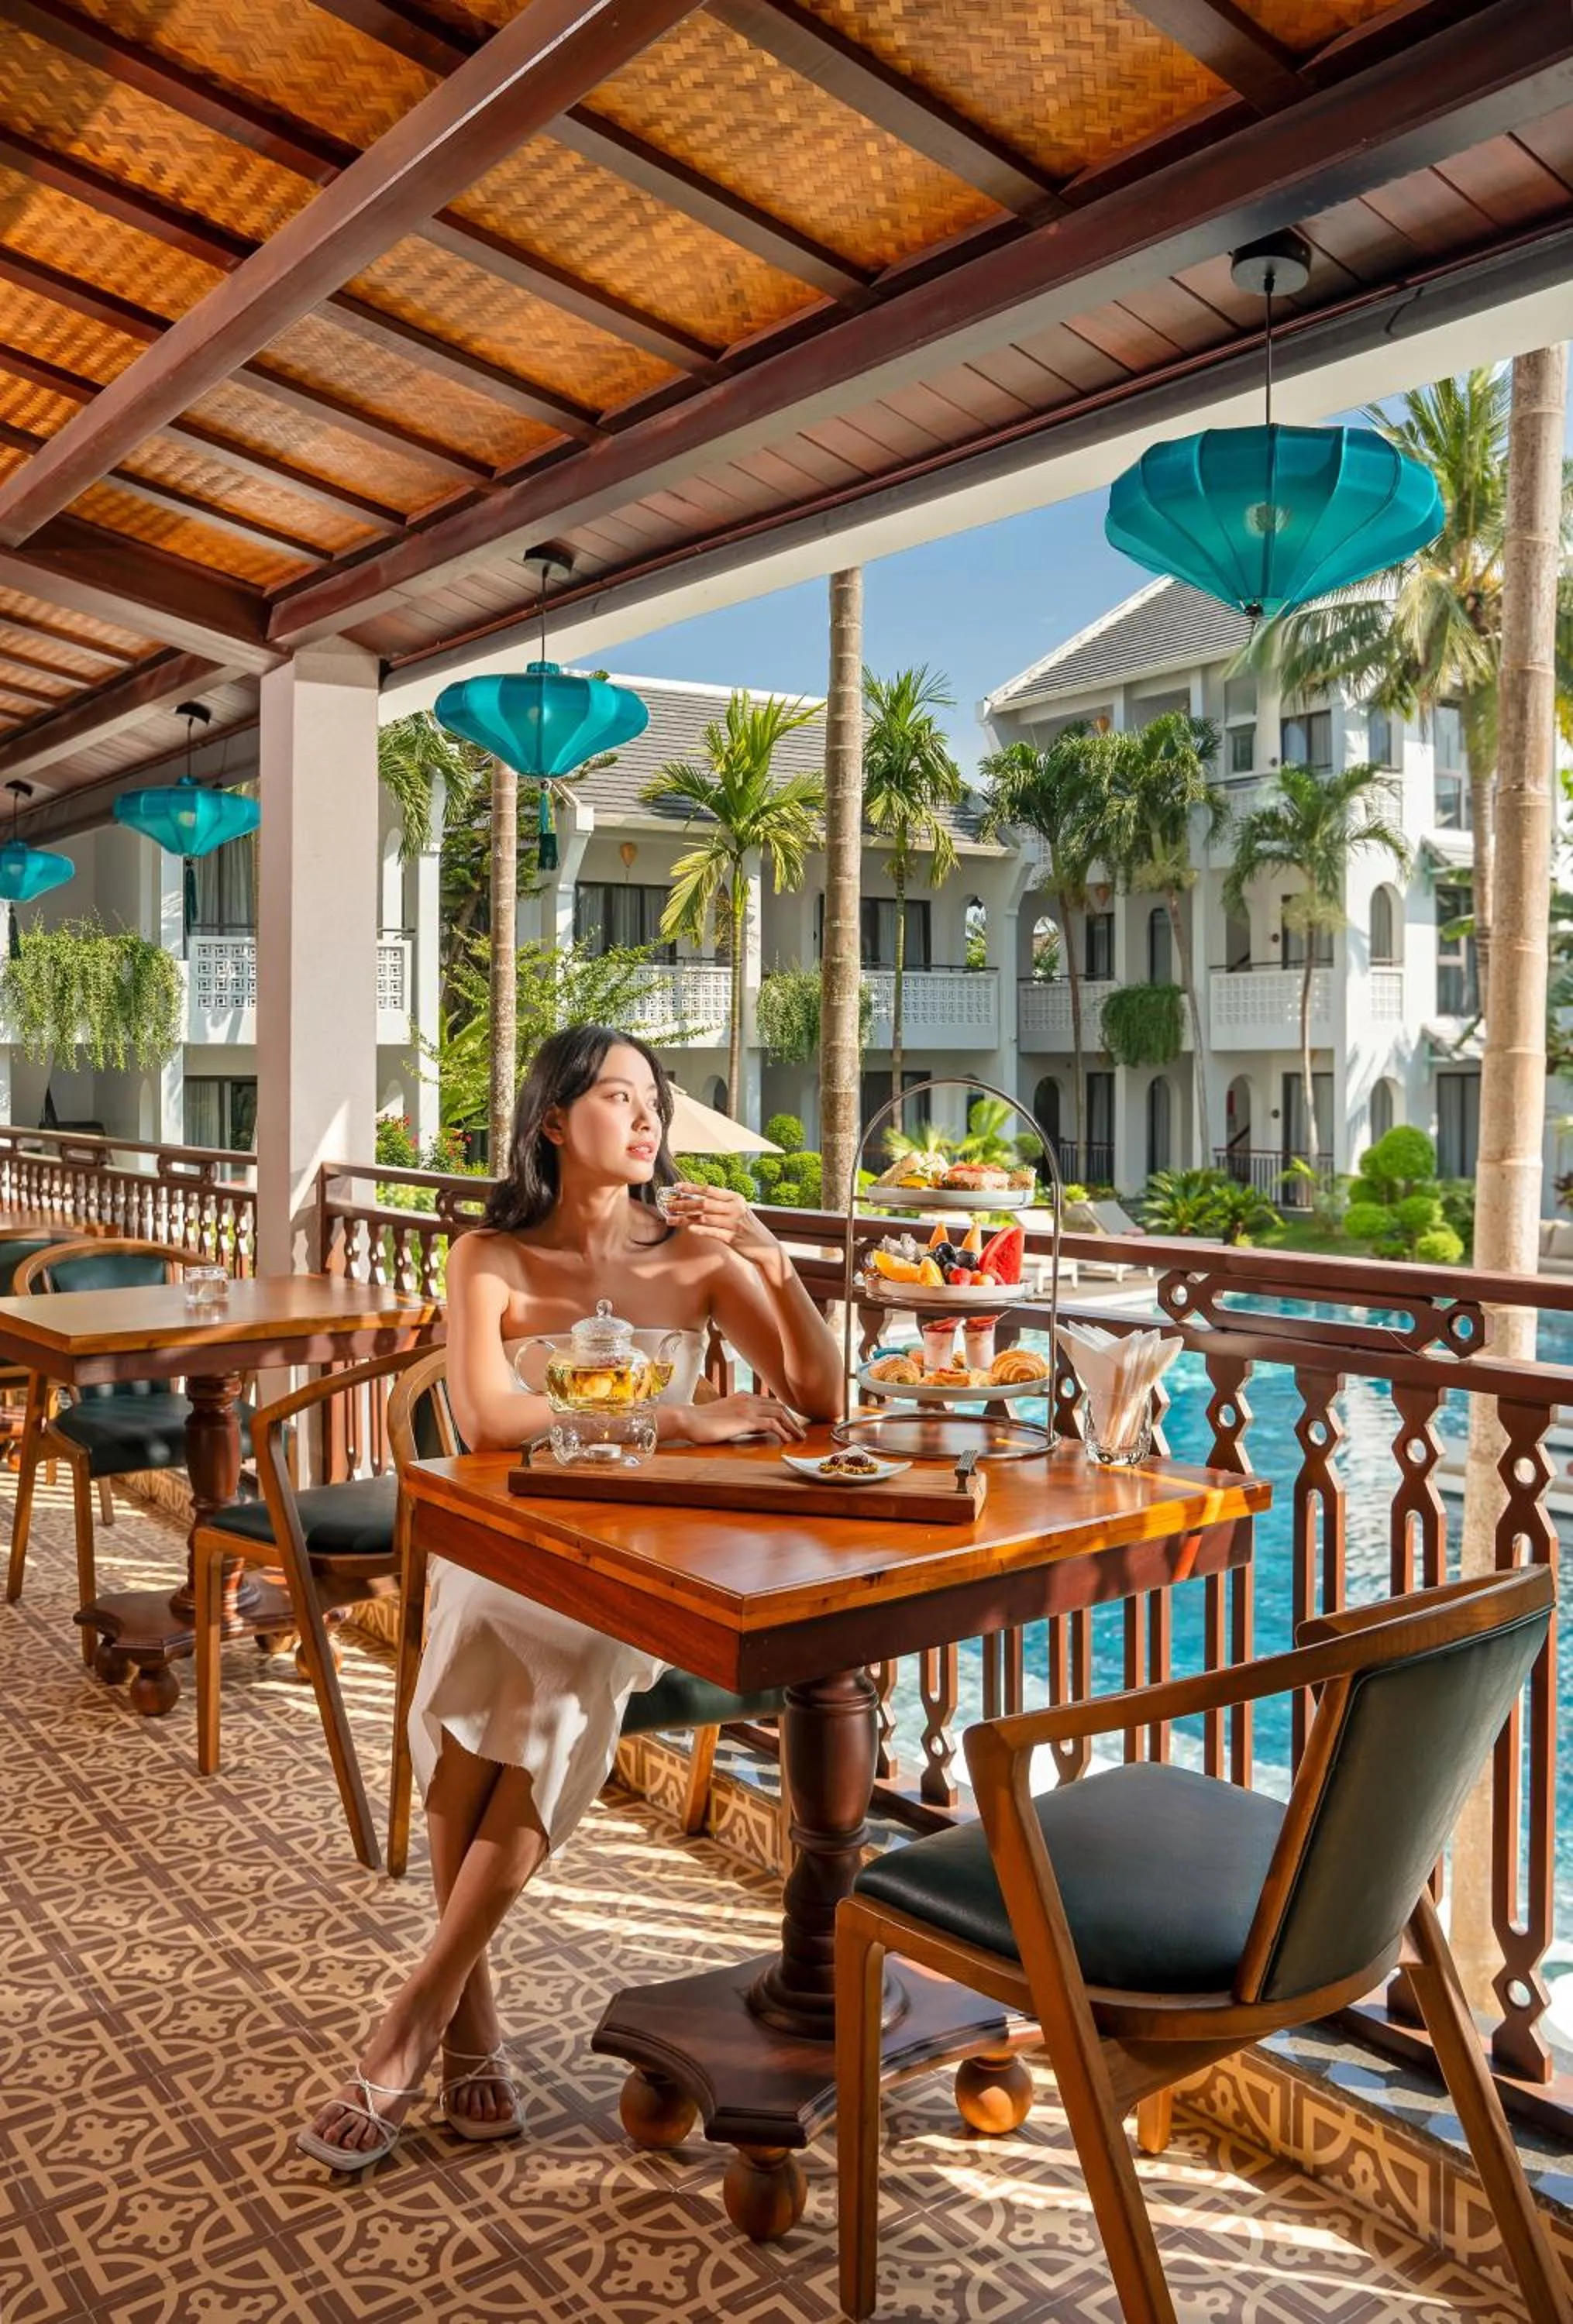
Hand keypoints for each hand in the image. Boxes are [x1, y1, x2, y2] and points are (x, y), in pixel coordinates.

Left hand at [668, 1182, 780, 1268]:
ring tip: (670, 1219)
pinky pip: (713, 1232)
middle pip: (704, 1203)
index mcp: (735, 1198)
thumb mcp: (738, 1211)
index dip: (692, 1187)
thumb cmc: (748, 1228)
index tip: (676, 1187)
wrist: (766, 1247)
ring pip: (704, 1218)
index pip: (709, 1189)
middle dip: (683, 1203)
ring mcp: (734, 1223)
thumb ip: (721, 1204)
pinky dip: (700, 1230)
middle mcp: (735, 1208)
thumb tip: (696, 1200)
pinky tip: (688, 1229)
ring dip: (685, 1218)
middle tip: (668, 1204)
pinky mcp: (733, 1238)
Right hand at [677, 1392, 805, 1444]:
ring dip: (792, 1426)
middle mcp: (748, 1399)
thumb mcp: (723, 1416)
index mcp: (742, 1396)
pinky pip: (772, 1424)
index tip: (790, 1423)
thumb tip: (750, 1427)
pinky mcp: (746, 1419)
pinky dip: (783, 1432)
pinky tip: (786, 1440)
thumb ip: (738, 1418)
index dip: (783, 1413)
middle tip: (799, 1432)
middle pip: (779, 1406)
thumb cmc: (700, 1421)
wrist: (687, 1419)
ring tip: (799, 1437)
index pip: (769, 1402)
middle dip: (792, 1419)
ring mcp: (748, 1408)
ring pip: (779, 1413)